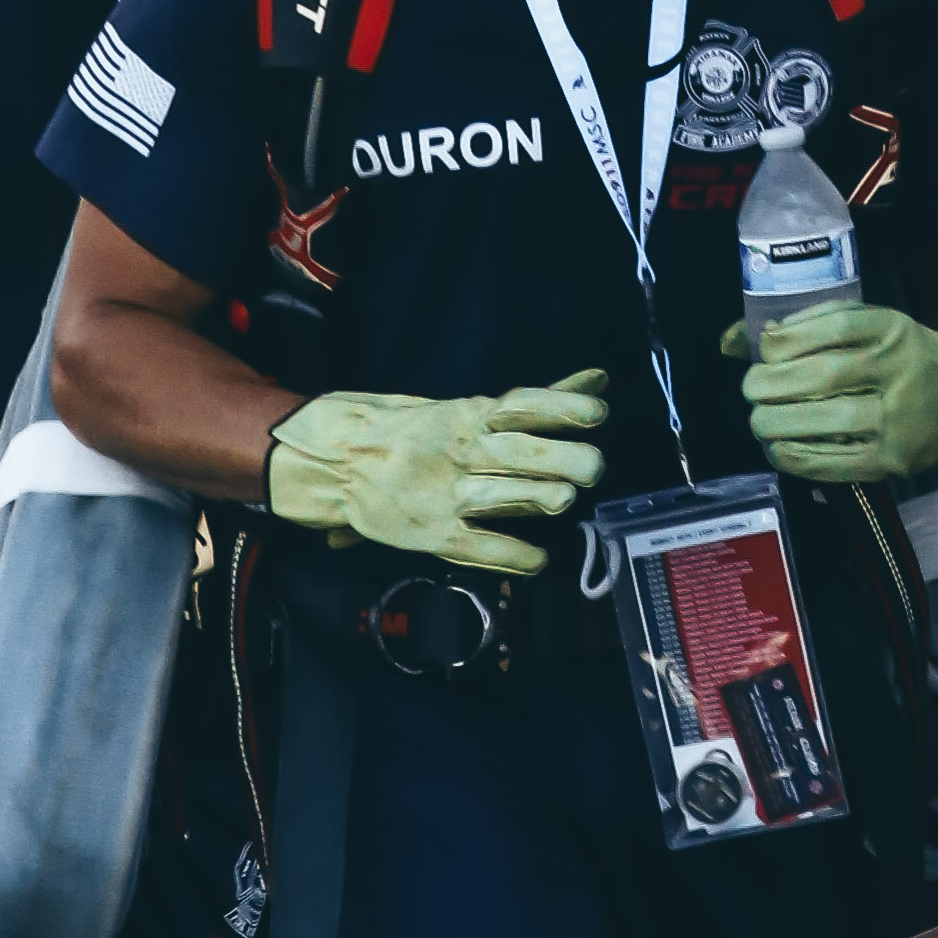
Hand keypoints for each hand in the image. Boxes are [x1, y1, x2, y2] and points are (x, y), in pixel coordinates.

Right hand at [266, 370, 608, 577]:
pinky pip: (484, 549)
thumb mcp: (469, 410)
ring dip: (540, 497)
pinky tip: (539, 558)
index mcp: (468, 415)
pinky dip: (519, 556)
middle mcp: (460, 451)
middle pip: (521, 453)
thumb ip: (539, 403)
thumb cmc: (416, 432)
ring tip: (562, 499)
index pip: (522, 406)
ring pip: (503, 497)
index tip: (598, 413)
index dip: (562, 408)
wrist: (336, 461)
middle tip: (594, 468)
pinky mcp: (436, 535)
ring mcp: (447, 495)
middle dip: (564, 459)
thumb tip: (601, 379)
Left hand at [727, 303, 937, 482]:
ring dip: (780, 423)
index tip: (763, 351)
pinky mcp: (895, 460)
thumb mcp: (862, 327)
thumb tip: (730, 340)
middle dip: (773, 384)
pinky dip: (799, 458)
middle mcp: (901, 370)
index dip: (787, 340)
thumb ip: (802, 326)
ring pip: (831, 420)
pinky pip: (839, 463)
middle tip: (751, 389)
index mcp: (892, 330)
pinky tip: (777, 450)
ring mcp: (901, 419)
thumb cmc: (895, 359)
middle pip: (825, 375)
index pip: (833, 327)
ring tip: (759, 421)